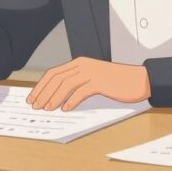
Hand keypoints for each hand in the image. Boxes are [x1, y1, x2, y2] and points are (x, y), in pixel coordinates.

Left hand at [27, 57, 149, 110]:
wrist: (139, 80)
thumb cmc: (117, 82)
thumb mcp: (93, 79)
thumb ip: (77, 84)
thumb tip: (59, 100)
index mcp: (79, 63)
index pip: (53, 73)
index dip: (41, 86)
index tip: (32, 98)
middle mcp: (83, 65)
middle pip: (56, 78)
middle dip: (43, 92)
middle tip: (35, 105)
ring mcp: (91, 72)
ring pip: (66, 84)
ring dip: (54, 97)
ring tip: (47, 108)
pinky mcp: (100, 81)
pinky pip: (81, 91)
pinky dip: (71, 100)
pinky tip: (66, 108)